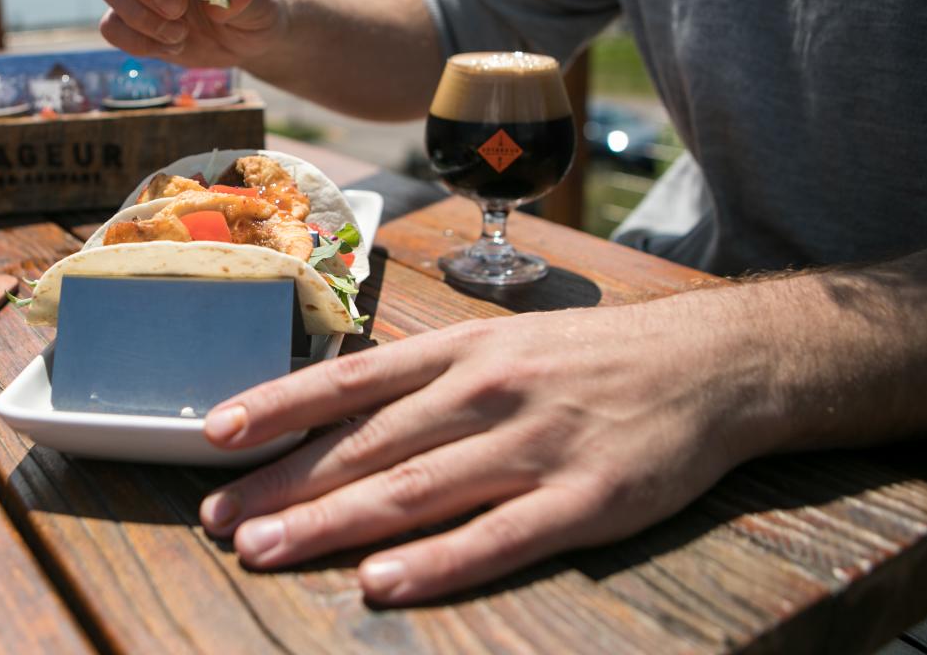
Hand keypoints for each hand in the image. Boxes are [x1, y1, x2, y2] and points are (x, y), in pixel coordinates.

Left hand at [199, 304, 776, 604]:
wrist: (711, 364)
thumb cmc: (589, 357)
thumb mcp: (503, 343)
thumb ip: (428, 377)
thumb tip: (342, 410)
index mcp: (461, 352)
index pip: (350, 379)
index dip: (278, 405)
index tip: (215, 433)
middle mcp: (485, 393)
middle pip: (366, 444)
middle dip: (284, 483)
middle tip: (220, 521)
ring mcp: (534, 446)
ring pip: (414, 490)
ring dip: (332, 524)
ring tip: (266, 551)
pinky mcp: (585, 501)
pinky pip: (498, 538)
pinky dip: (436, 563)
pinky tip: (381, 583)